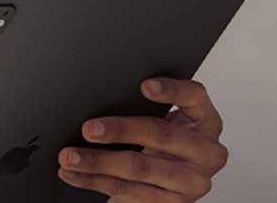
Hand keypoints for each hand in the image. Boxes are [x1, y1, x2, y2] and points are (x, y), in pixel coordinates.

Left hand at [57, 78, 228, 201]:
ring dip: (98, 162)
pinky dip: (94, 181)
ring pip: (139, 168)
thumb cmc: (166, 140)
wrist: (176, 181)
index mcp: (206, 120)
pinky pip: (128, 191)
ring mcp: (193, 181)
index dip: (171, 90)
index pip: (194, 97)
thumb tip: (102, 93)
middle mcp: (206, 151)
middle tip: (88, 129)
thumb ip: (146, 106)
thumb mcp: (167, 119)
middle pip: (161, 134)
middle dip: (120, 130)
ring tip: (69, 156)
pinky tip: (74, 174)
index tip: (144, 86)